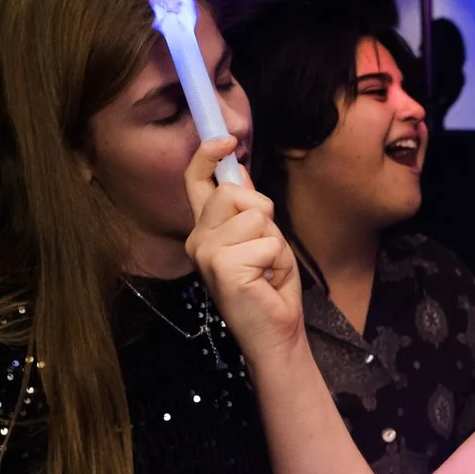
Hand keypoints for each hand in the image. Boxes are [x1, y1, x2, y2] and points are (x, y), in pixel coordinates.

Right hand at [183, 136, 302, 366]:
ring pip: (254, 213)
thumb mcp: (260, 239)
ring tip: (268, 267)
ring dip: (274, 239)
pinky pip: (265, 240)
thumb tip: (237, 169)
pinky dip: (277, 259)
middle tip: (266, 249)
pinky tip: (267, 280)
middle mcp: (198, 239)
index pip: (196, 182)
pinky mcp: (222, 266)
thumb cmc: (269, 289)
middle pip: (233, 190)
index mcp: (204, 231)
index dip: (207, 155)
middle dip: (263, 213)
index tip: (226, 140)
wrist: (274, 334)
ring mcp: (206, 253)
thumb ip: (245, 209)